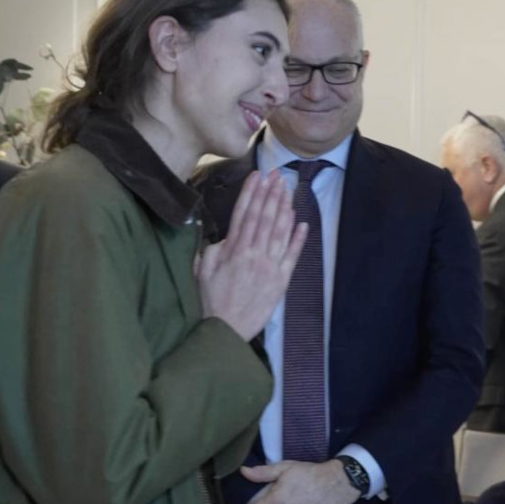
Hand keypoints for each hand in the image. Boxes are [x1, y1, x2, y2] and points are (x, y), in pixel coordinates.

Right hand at [198, 170, 306, 340]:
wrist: (225, 329)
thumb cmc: (210, 300)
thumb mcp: (202, 270)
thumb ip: (213, 249)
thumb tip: (224, 233)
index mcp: (232, 250)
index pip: (244, 214)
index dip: (252, 193)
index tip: (258, 175)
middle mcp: (253, 255)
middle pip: (264, 218)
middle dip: (270, 194)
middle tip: (277, 174)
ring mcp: (269, 267)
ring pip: (279, 232)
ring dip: (284, 209)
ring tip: (288, 190)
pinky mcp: (281, 280)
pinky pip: (292, 255)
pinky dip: (298, 238)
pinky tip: (302, 222)